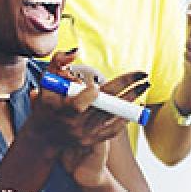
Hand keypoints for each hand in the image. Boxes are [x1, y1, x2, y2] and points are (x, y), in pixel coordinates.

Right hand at [29, 52, 148, 184]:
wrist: (46, 136)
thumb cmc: (46, 103)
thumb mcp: (47, 81)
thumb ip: (58, 62)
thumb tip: (76, 51)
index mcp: (62, 110)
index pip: (78, 105)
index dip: (89, 96)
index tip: (96, 87)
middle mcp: (76, 125)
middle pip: (105, 107)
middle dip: (126, 90)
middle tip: (143, 77)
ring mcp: (88, 134)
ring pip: (113, 116)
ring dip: (131, 100)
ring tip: (144, 86)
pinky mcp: (95, 140)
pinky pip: (115, 129)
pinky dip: (126, 116)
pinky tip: (136, 105)